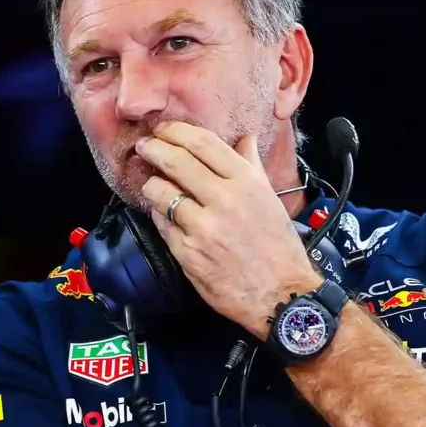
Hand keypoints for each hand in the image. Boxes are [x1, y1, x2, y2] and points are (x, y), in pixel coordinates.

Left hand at [135, 122, 321, 336]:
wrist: (281, 295)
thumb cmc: (278, 248)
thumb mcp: (270, 200)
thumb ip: (251, 167)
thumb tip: (245, 139)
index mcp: (247, 183)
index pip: (203, 143)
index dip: (176, 131)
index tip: (163, 130)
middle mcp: (224, 201)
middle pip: (176, 162)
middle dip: (153, 149)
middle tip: (144, 147)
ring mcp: (203, 228)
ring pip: (161, 193)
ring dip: (152, 184)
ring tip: (151, 183)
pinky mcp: (187, 253)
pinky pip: (162, 223)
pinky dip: (159, 214)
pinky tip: (163, 212)